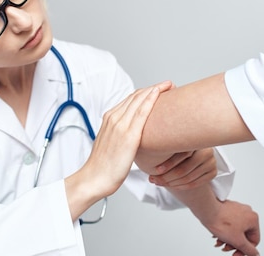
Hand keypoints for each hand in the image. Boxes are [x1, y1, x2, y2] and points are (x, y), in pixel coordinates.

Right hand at [65, 81, 173, 220]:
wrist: (95, 178)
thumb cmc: (104, 166)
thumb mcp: (111, 144)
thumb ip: (120, 135)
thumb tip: (133, 137)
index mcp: (109, 118)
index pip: (130, 99)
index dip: (146, 92)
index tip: (158, 89)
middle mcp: (114, 118)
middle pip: (136, 96)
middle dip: (153, 88)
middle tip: (168, 84)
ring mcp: (120, 125)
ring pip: (139, 100)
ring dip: (155, 90)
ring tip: (169, 86)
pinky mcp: (128, 135)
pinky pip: (141, 112)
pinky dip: (151, 100)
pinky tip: (159, 94)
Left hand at [148, 148, 216, 190]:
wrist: (194, 152)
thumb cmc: (178, 146)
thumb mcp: (173, 142)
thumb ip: (166, 143)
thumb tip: (145, 146)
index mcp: (197, 140)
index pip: (182, 154)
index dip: (168, 163)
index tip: (155, 170)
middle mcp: (207, 151)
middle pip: (184, 169)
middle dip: (166, 177)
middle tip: (153, 180)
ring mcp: (212, 162)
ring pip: (188, 178)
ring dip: (170, 183)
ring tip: (158, 182)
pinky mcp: (213, 173)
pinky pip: (194, 183)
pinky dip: (180, 186)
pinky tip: (169, 185)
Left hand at [203, 200, 259, 255]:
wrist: (207, 210)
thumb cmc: (221, 221)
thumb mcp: (238, 241)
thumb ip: (249, 250)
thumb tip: (255, 254)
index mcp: (253, 219)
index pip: (254, 240)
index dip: (245, 250)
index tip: (236, 254)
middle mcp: (247, 212)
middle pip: (244, 235)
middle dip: (234, 244)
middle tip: (226, 248)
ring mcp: (237, 209)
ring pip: (236, 230)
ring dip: (228, 239)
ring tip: (220, 242)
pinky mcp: (228, 208)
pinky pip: (230, 224)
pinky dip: (224, 231)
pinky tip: (217, 236)